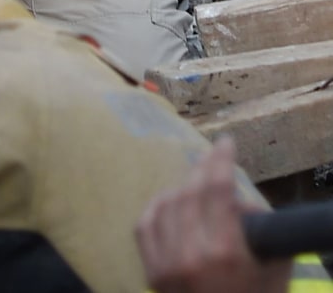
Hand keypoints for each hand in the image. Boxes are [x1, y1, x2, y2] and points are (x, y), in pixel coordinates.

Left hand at [135, 138, 291, 292]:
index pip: (218, 188)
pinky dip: (158, 206)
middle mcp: (192, 256)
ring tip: (198, 183)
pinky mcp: (152, 274)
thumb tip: (237, 195)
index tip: (226, 142)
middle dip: (204, 167)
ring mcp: (167, 265)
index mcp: (225, 252)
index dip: (222, 158)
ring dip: (184, 186)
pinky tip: (170, 201)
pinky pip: (145, 224)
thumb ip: (257, 226)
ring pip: (168, 202)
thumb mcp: (273, 266)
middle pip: (192, 190)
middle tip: (214, 155)